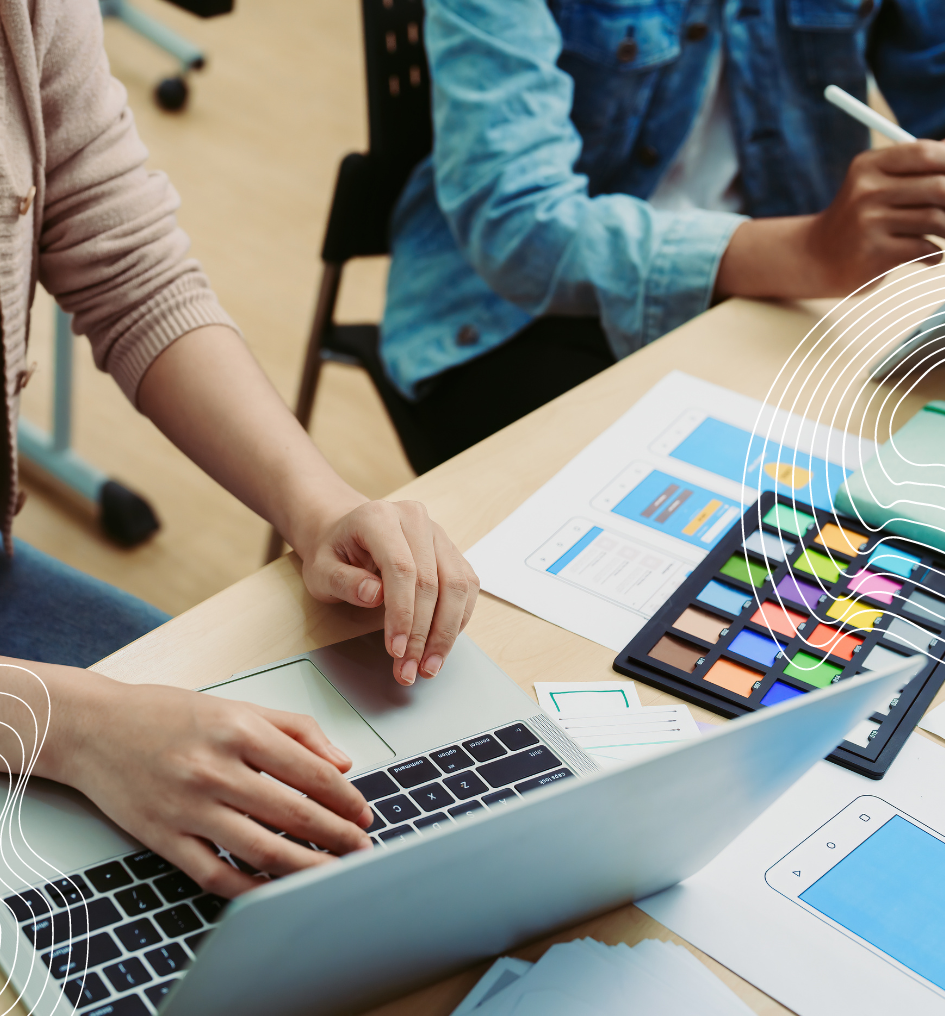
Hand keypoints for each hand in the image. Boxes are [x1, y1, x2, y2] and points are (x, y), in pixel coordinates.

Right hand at [60, 675, 372, 897]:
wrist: (95, 728)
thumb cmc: (168, 714)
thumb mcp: (238, 705)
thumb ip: (295, 730)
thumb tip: (341, 763)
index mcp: (240, 729)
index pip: (311, 772)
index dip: (345, 799)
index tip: (363, 813)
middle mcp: (216, 768)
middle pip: (293, 814)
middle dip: (337, 837)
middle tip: (362, 849)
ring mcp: (188, 806)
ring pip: (261, 850)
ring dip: (306, 867)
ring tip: (332, 874)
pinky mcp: (163, 837)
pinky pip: (215, 874)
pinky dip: (251, 888)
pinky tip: (276, 889)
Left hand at [297, 500, 479, 684]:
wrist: (347, 533)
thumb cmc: (334, 552)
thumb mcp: (321, 570)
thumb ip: (344, 582)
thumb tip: (374, 595)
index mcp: (379, 517)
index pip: (402, 568)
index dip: (403, 614)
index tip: (396, 649)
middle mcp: (414, 519)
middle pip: (433, 580)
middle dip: (424, 633)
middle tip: (409, 668)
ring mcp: (437, 534)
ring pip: (458, 585)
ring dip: (446, 632)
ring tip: (429, 666)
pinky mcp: (451, 551)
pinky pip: (467, 586)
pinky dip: (457, 620)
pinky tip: (441, 645)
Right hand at [715, 140, 944, 299]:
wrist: (815, 259)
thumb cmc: (857, 221)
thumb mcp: (874, 186)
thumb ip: (911, 170)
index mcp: (867, 167)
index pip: (925, 153)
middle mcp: (866, 192)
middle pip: (938, 187)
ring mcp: (868, 224)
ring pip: (935, 220)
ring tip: (941, 235)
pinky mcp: (874, 254)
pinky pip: (924, 249)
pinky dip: (935, 254)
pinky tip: (929, 255)